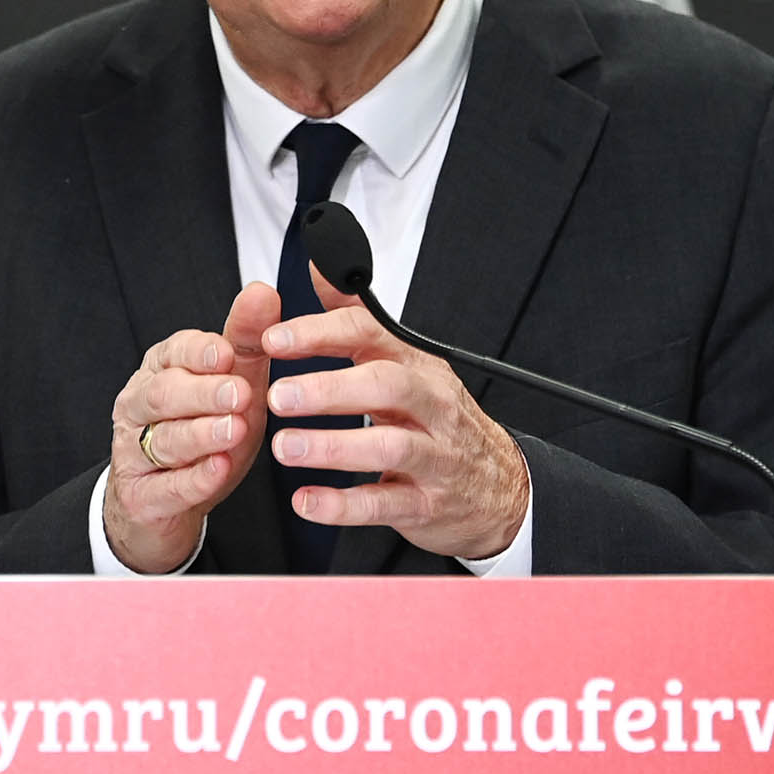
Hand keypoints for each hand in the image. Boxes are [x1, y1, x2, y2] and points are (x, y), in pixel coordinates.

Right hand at [104, 283, 284, 573]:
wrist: (167, 502)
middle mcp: (140, 405)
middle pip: (164, 393)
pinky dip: (194, 479)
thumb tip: (263, 291)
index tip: (228, 354)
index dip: (200, 352)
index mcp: (161, 369)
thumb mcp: (232, 383)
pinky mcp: (142, 497)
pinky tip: (218, 470)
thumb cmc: (203, 429)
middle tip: (240, 393)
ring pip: (164, 439)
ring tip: (234, 430)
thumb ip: (247, 340)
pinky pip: (167, 487)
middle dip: (203, 392)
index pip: (174, 352)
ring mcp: (135, 452)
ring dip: (201, 434)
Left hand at [261, 269, 530, 563]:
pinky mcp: (427, 503)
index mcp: (415, 365)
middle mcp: (429, 404)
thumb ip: (356, 318)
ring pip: (389, 446)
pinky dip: (343, 504)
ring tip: (285, 448)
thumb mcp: (404, 363)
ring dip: (332, 446)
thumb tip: (319, 269)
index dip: (319, 333)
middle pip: (385, 385)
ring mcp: (433, 455)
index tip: (273, 340)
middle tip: (279, 396)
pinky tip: (308, 502)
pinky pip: (385, 504)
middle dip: (329, 388)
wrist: (500, 488)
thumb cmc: (439, 420)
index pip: (369, 335)